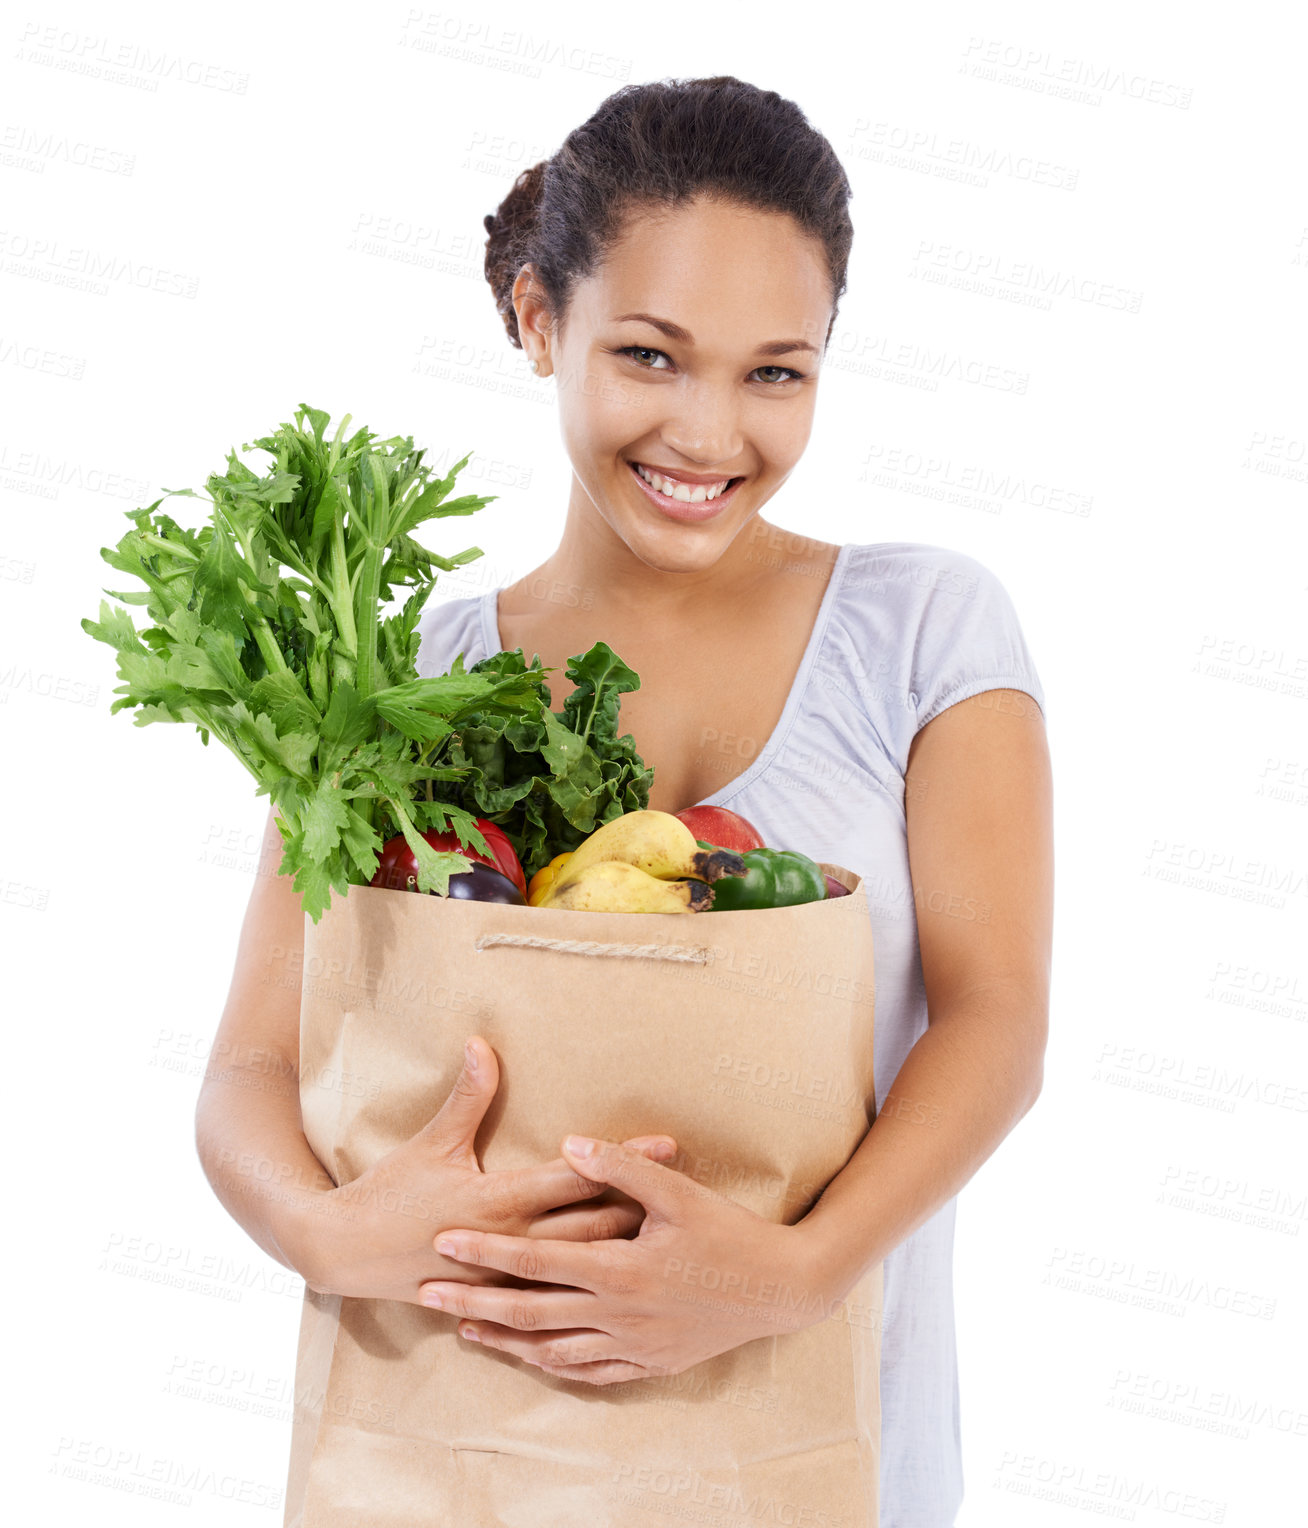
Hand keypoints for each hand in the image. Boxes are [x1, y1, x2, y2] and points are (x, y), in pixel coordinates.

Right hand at [294, 1040, 676, 1302]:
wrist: (346, 1253)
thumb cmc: (391, 1192)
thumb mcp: (432, 1142)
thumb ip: (468, 1096)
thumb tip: (485, 1044)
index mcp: (501, 1200)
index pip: (579, 1176)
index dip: (626, 1161)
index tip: (670, 1147)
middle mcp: (513, 1241)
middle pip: (595, 1226)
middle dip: (646, 1209)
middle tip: (693, 1196)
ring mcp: (507, 1277)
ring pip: (583, 1268)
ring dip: (626, 1252)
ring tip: (672, 1240)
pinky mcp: (497, 1297)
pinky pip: (555, 1302)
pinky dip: (591, 1293)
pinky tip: (623, 1291)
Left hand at [416, 1135, 835, 1385]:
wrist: (781, 1288)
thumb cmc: (730, 1232)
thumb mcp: (678, 1191)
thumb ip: (620, 1166)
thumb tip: (569, 1142)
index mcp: (620, 1268)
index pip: (536, 1260)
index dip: (487, 1249)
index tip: (443, 1240)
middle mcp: (618, 1314)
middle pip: (529, 1313)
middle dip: (472, 1302)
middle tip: (426, 1295)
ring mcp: (632, 1345)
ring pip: (551, 1349)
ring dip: (503, 1340)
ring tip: (465, 1329)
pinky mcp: (649, 1363)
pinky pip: (587, 1372)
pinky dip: (551, 1365)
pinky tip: (531, 1357)